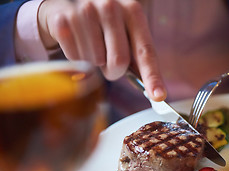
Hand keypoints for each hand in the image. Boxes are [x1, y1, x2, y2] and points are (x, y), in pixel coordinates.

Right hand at [38, 0, 165, 100]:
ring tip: (91, 46)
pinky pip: (75, 58)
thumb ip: (137, 57)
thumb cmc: (104, 26)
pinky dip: (77, 58)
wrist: (69, 4)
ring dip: (94, 63)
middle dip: (114, 72)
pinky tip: (77, 42)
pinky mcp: (63, 19)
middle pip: (119, 61)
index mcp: (133, 11)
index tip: (158, 96)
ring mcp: (85, 10)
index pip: (146, 51)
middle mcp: (111, 6)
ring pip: (94, 61)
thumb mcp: (125, 33)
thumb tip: (152, 91)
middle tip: (108, 65)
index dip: (153, 76)